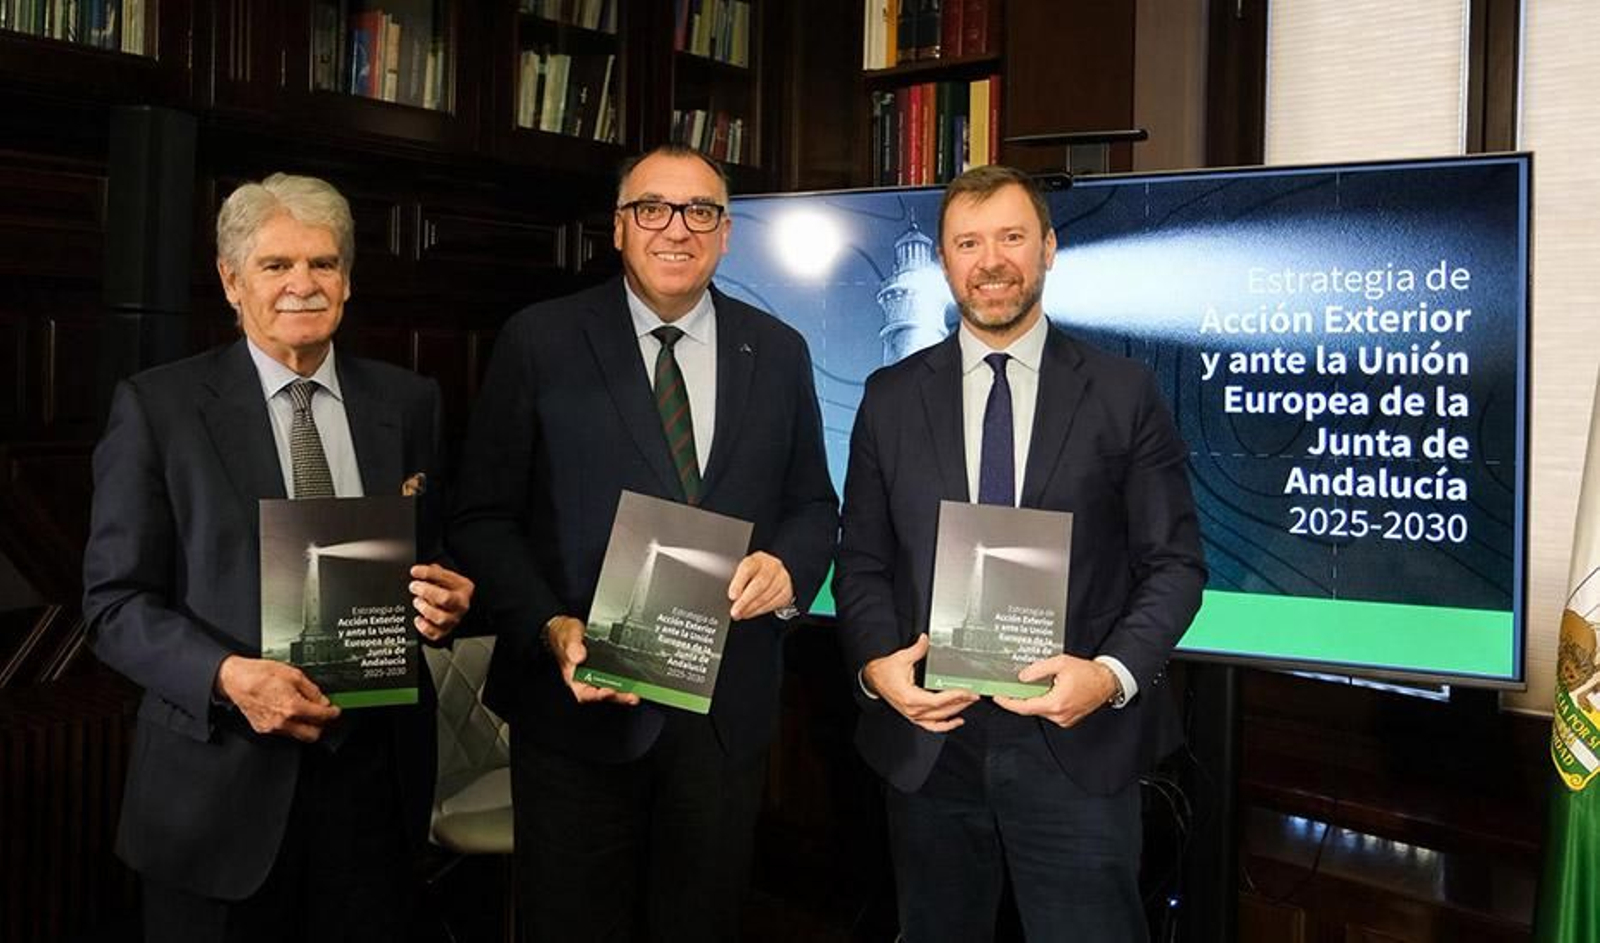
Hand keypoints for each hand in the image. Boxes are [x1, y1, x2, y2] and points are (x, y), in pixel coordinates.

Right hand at [214, 655, 340, 742]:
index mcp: (292, 707)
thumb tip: (323, 700)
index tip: (335, 711)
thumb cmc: (260, 674)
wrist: (234, 680)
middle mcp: (283, 721)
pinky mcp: (263, 729)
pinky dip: (291, 725)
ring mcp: (272, 728)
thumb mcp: (293, 674)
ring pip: (298, 735)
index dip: (333, 713)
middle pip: (313, 735)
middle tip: (323, 715)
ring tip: (306, 712)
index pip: (322, 717)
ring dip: (306, 726)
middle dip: (322, 726)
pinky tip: (290, 712)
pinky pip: (284, 732)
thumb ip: (312, 690)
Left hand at [410, 563, 473, 641]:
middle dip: (426, 591)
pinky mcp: (445, 632)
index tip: (414, 571)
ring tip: (417, 601)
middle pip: (445, 598)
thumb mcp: (445, 578)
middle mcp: (461, 604)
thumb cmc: (449, 591)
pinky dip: (424, 627)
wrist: (455, 608)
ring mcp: (453, 619)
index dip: (428, 573)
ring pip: (440, 618)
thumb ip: (434, 573)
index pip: (446, 577)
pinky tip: (418, 618)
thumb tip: (417, 571)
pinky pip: (434, 633)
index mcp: (464, 587)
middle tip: (414, 586)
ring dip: (425, 608)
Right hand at [544, 615, 640, 705]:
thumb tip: (579, 656)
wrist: (570, 628)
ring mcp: (597, 674)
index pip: (584, 693)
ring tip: (636, 694)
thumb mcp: (568, 638)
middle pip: (602, 693)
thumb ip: (572, 647)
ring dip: (624, 692)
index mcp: (574, 677)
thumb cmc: (564, 635)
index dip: (596, 696)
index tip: (607, 692)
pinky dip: (627, 680)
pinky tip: (636, 680)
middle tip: (630, 697)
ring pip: (611, 687)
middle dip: (617, 697)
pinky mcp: (607, 667)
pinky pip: (617, 676)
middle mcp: (586, 679)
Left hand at [727, 551, 793, 620]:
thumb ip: (736, 580)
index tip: (732, 596)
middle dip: (745, 601)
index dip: (739, 583)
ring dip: (751, 608)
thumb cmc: (754, 572)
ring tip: (740, 614)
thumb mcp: (744, 570)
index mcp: (757, 559)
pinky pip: (773, 603)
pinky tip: (750, 613)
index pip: (747, 569)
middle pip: (759, 584)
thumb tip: (729, 596)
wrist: (773, 573)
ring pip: (766, 596)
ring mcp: (781, 578)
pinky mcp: (786, 591)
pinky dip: (759, 610)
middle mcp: (771, 566)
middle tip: (735, 611)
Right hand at [861, 634, 977, 732]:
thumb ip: (917, 649)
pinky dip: (945, 725)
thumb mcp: (901, 658)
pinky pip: (932, 726)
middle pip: (942, 711)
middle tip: (974, 695)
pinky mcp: (913, 716)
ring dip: (956, 712)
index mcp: (911, 697)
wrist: (873, 680)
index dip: (955, 697)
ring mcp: (913, 715)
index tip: (968, 692)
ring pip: (940, 719)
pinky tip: (957, 721)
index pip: (938, 700)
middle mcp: (913, 710)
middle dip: (961, 703)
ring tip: (968, 703)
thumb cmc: (884, 672)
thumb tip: (926, 640)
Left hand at [993, 654, 1118, 727]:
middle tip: (1009, 687)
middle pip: (1030, 709)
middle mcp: (1059, 715)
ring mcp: (1064, 719)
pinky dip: (1043, 702)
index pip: (1024, 707)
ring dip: (1033, 699)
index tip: (997, 697)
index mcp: (1055, 703)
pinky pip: (1049, 712)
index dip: (1008, 702)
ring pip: (1040, 710)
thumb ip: (1039, 669)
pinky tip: (1044, 691)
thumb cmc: (1087, 673)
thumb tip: (1022, 677)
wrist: (1106, 682)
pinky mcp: (1067, 719)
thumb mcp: (1060, 663)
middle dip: (1019, 698)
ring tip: (1029, 685)